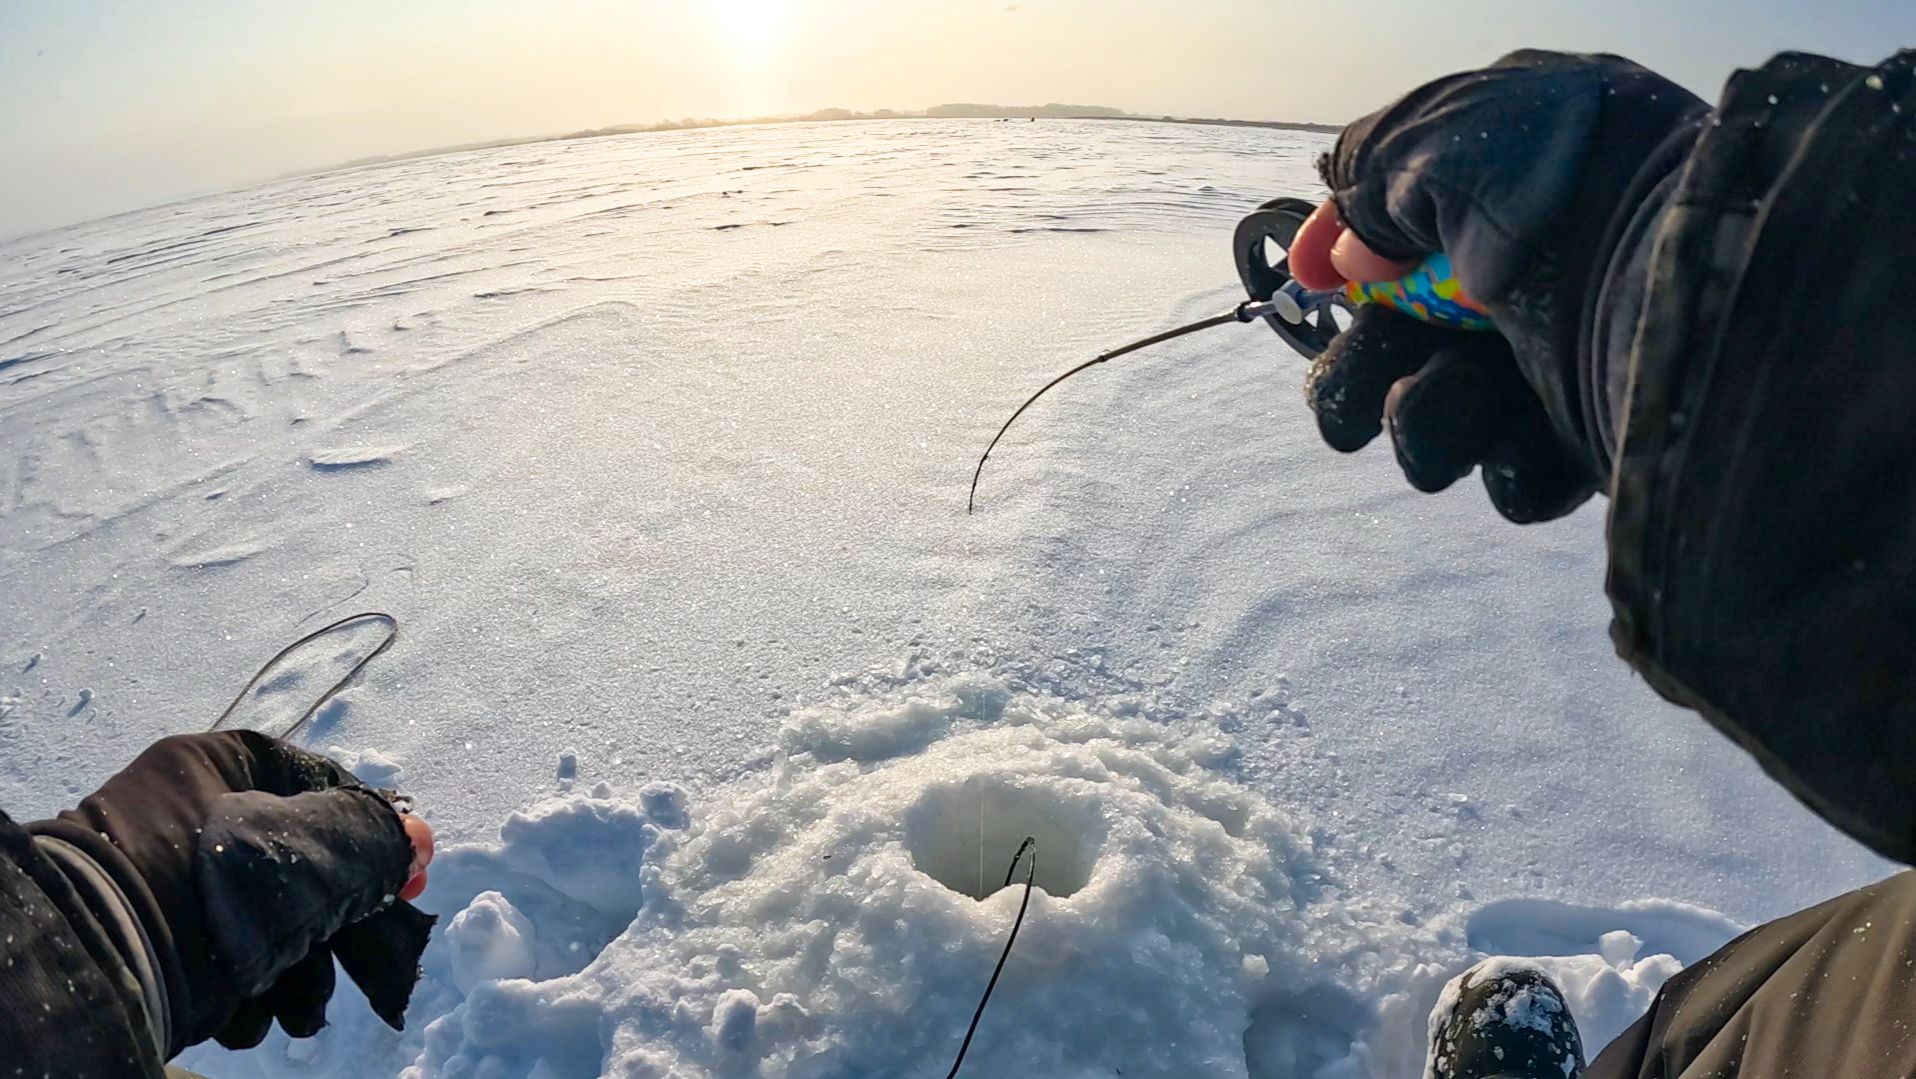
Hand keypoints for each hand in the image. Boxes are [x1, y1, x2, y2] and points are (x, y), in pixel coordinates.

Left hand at [32, 731, 435, 1053]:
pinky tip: (253, 1016)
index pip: (320, 783)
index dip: (375, 832)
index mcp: (217, 766)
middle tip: (380, 969)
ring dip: (303, 973)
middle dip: (343, 929)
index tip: (409, 878)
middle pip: (302, 864)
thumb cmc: (207, 889)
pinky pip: (227, 955)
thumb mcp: (308, 852)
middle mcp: (191, 815)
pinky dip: (252, 991)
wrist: (93, 970)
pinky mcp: (159, 940)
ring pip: (270, 920)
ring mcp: (171, 881)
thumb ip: (373, 841)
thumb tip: (417, 840)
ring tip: (302, 1011)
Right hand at [1291, 50, 1705, 521]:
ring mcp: (1562, 366)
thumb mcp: (1476, 139)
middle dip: (1353, 391)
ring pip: (1445, 425)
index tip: (1320, 290)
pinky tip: (1531, 447)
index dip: (1343, 274)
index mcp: (1493, 208)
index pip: (1392, 243)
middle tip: (1347, 419)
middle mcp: (1524, 287)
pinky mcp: (1600, 441)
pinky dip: (1510, 473)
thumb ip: (1388, 182)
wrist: (1724, 273)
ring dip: (1426, 426)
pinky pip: (1520, 482)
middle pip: (1398, 352)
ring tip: (1450, 416)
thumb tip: (1345, 250)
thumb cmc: (1609, 180)